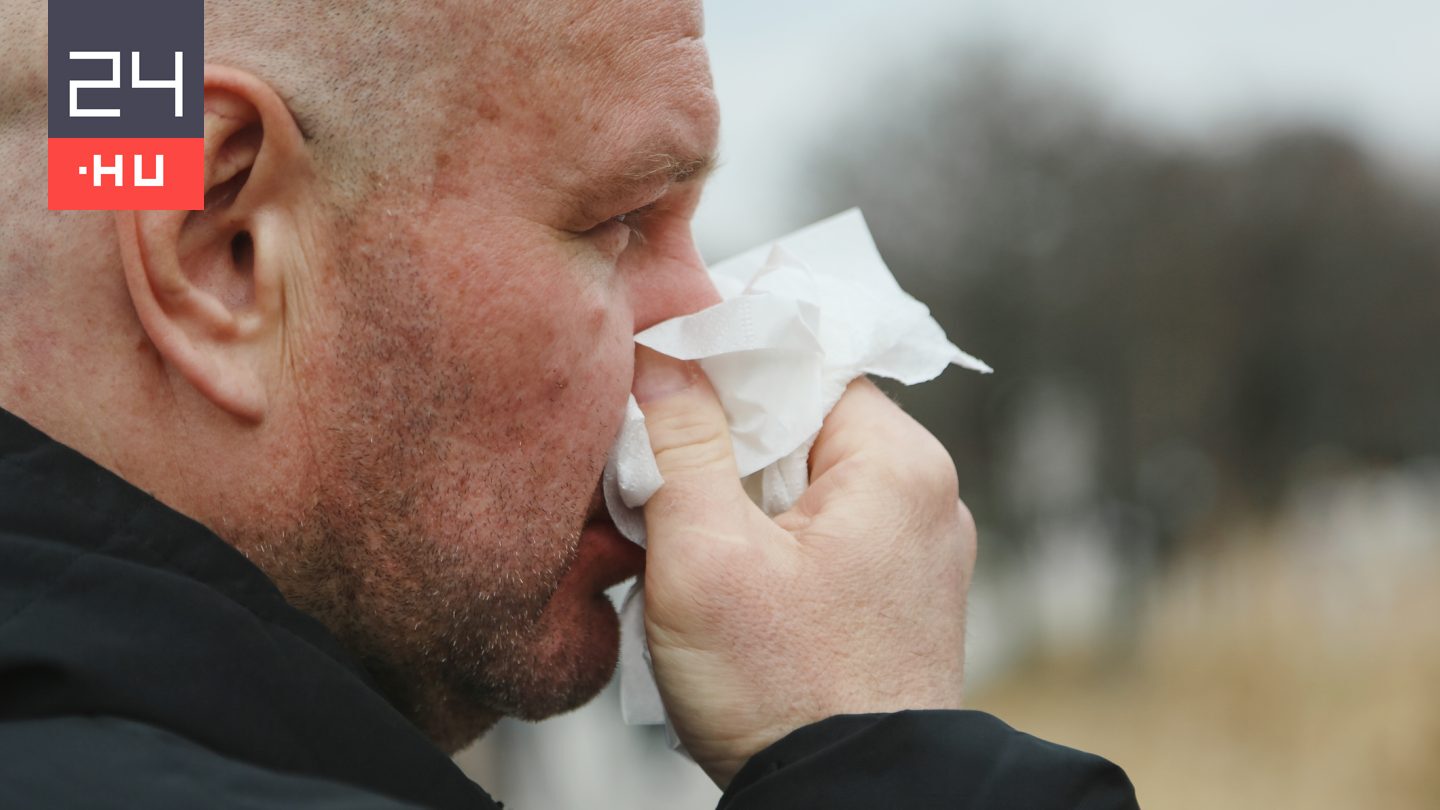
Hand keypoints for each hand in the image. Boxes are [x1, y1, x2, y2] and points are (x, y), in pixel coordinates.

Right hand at [633, 346, 975, 786]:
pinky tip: (729, 584)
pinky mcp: (895, 598)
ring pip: (804, 482)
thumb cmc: (788, 696)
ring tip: (691, 544)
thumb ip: (680, 442)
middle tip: (662, 480)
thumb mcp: (706, 557)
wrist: (851, 806)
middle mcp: (924, 498)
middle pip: (802, 423)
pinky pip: (822, 535)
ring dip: (740, 500)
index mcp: (897, 465)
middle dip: (724, 445)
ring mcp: (916, 552)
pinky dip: (769, 543)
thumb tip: (663, 356)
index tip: (661, 383)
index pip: (804, 363)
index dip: (725, 367)